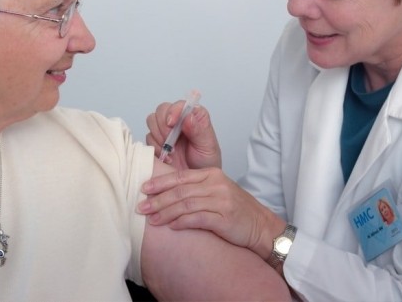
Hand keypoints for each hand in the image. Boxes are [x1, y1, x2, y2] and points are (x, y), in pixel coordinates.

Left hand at [137, 167, 284, 258]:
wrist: (260, 226)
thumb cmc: (235, 210)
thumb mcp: (215, 191)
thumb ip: (194, 189)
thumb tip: (164, 193)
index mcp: (212, 174)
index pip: (180, 176)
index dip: (160, 182)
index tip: (144, 188)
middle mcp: (216, 184)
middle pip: (180, 191)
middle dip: (158, 199)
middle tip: (141, 206)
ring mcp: (221, 201)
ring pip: (186, 204)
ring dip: (166, 213)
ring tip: (152, 220)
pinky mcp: (224, 218)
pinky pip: (198, 218)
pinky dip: (182, 222)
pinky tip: (171, 227)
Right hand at [145, 100, 221, 169]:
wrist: (196, 183)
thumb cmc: (206, 162)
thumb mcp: (207, 146)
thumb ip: (199, 131)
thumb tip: (188, 117)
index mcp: (194, 116)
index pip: (180, 105)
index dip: (174, 111)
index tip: (172, 123)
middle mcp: (179, 120)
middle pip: (162, 110)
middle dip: (163, 125)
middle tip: (170, 140)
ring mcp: (166, 130)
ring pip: (152, 121)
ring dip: (159, 136)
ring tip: (171, 151)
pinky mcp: (157, 141)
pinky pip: (148, 138)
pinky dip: (155, 147)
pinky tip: (167, 157)